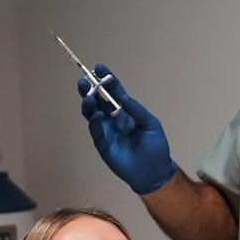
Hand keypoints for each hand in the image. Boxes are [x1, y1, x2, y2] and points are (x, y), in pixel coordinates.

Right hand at [78, 64, 177, 194]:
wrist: (154, 172)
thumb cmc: (155, 147)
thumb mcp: (150, 124)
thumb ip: (135, 110)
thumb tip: (122, 95)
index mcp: (125, 111)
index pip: (114, 92)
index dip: (106, 80)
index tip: (99, 67)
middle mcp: (113, 119)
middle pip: (98, 101)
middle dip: (90, 89)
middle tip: (84, 80)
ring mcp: (107, 131)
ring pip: (92, 114)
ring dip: (88, 104)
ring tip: (88, 96)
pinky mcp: (103, 144)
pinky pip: (96, 130)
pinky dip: (95, 122)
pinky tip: (97, 115)